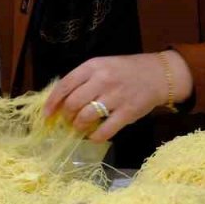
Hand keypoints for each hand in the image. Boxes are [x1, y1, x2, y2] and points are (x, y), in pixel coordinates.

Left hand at [41, 52, 193, 141]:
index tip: (46, 114)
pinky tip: (93, 137)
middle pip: (73, 103)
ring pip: (86, 116)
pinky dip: (95, 137)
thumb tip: (60, 100)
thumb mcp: (102, 66)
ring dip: (78, 126)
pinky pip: (105, 130)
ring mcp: (115, 97)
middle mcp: (102, 80)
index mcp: (93, 66)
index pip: (65, 85)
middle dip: (66, 115)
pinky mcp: (128, 112)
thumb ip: (83, 79)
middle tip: (68, 120)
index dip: (52, 102)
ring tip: (80, 127)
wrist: (158, 74)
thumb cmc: (125, 71)